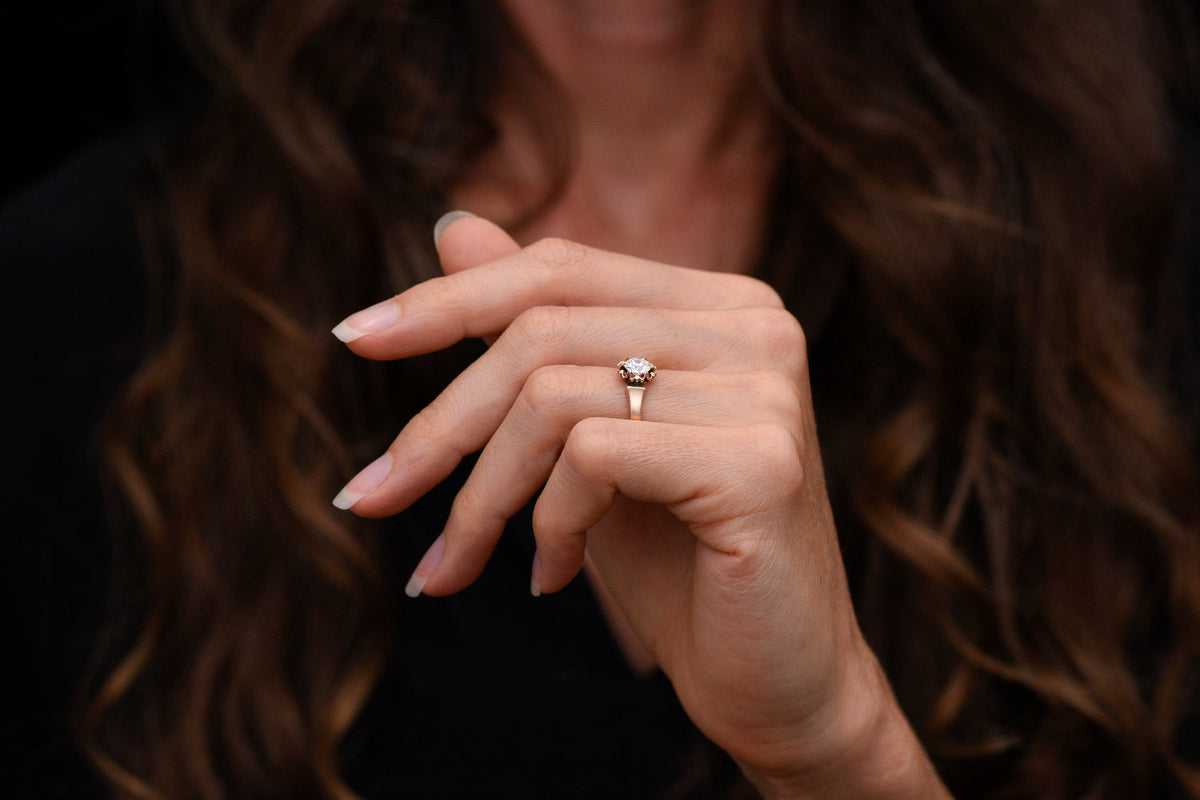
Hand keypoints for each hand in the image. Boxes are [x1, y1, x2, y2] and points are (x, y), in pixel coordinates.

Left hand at [332, 214, 948, 797]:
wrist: (776, 683)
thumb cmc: (678, 565)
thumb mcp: (583, 442)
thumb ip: (532, 335)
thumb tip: (450, 225)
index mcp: (718, 307)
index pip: (559, 268)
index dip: (448, 298)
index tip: (351, 336)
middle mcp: (755, 327)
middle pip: (541, 330)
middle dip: (439, 424)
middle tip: (372, 498)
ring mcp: (766, 388)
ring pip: (552, 396)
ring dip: (481, 496)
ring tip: (462, 565)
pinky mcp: (761, 461)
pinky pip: (593, 458)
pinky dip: (549, 526)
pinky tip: (554, 578)